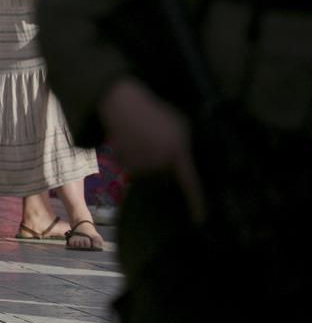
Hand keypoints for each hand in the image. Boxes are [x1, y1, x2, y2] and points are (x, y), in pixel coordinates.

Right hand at [100, 78, 205, 223]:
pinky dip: (128, 158)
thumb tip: (181, 163)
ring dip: (143, 158)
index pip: (190, 182)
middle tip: (154, 140)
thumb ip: (183, 146)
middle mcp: (159, 162)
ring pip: (145, 171)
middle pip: (162, 174)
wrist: (123, 102)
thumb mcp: (179, 126)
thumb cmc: (153, 111)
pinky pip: (130, 167)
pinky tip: (127, 141)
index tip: (199, 220)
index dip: (196, 203)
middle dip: (160, 162)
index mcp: (177, 152)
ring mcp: (140, 164)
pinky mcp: (123, 163)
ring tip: (140, 136)